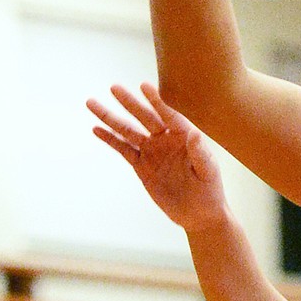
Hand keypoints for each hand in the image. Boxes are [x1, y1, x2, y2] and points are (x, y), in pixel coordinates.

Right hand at [88, 83, 228, 231]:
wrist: (198, 214)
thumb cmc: (209, 191)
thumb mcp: (208, 172)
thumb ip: (200, 153)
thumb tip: (195, 133)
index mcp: (184, 136)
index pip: (169, 114)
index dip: (157, 101)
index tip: (144, 86)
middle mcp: (166, 138)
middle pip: (144, 117)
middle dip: (129, 103)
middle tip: (114, 87)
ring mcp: (152, 151)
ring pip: (128, 131)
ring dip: (110, 118)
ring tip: (92, 103)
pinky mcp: (141, 165)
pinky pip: (123, 149)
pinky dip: (110, 139)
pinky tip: (96, 129)